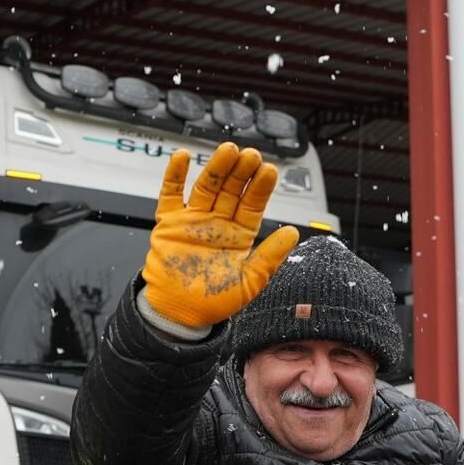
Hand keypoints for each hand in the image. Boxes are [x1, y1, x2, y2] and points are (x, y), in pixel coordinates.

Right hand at [141, 142, 299, 329]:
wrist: (180, 314)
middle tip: (251, 155)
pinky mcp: (169, 224)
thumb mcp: (250, 282)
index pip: (253, 204)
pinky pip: (171, 194)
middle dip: (241, 172)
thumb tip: (294, 233)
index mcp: (239, 235)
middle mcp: (218, 223)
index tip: (269, 171)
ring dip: (216, 168)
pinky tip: (182, 156)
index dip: (261, 188)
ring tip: (227, 151)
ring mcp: (193, 221)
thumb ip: (270, 256)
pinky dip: (174, 175)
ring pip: (206, 187)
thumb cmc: (214, 301)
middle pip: (231, 189)